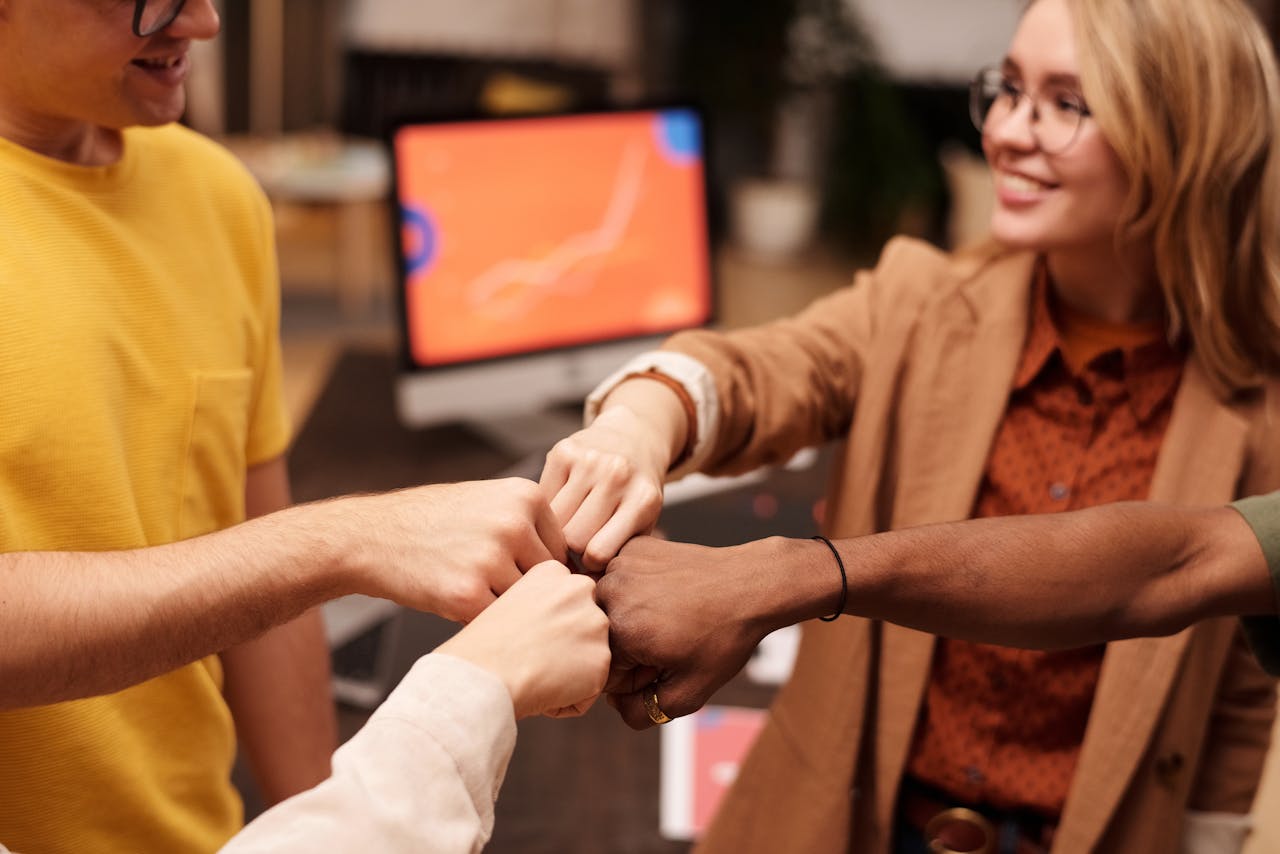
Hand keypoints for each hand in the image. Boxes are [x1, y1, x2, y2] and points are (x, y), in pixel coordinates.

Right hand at [336, 478, 567, 622]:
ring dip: (511, 613)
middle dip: (531, 596)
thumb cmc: (433, 522)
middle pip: (550, 579)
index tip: (519, 582)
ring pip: (527, 603)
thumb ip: (529, 525)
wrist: (371, 537)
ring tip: (486, 608)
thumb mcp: (487, 502)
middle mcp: (514, 524)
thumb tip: (573, 567)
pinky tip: (465, 613)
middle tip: (511, 606)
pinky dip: (486, 624)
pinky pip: (499, 621)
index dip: (542, 572)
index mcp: (525, 497)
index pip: (562, 549)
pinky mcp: (467, 594)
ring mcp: (491, 559)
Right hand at [437, 561, 610, 717]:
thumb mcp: (509, 604)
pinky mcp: (602, 659)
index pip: (568, 605)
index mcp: (555, 572)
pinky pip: (590, 689)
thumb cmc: (483, 647)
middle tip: (529, 658)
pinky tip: (542, 691)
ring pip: (589, 658)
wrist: (483, 673)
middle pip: (583, 629)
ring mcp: (595, 623)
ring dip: (567, 675)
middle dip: (563, 650)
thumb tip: (558, 631)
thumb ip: (542, 606)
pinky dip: (569, 700)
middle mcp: (581, 589)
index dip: (546, 630)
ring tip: (533, 674)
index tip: (524, 638)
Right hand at [540, 404, 669, 572]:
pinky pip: (542, 497)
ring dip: (556, 531)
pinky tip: (559, 508)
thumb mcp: (643, 522)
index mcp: (642, 500)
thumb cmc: (635, 493)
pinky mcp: (563, 451)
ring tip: (565, 531)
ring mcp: (589, 460)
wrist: (634, 437)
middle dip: (572, 550)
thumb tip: (586, 593)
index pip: (598, 553)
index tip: (590, 563)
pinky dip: (546, 509)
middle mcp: (617, 476)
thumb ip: (621, 554)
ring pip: (554, 520)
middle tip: (574, 549)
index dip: (590, 566)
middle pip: (573, 538)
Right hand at [597, 537, 787, 728]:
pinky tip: (668, 592)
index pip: (605, 674)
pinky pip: (620, 580)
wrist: (750, 585)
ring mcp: (618, 565)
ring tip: (670, 615)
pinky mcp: (630, 548)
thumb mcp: (690, 692)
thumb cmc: (724, 638)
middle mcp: (609, 595)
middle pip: (603, 640)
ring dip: (631, 617)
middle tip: (671, 639)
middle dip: (630, 648)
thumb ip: (642, 713)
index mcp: (618, 633)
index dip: (638, 677)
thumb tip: (615, 704)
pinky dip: (638, 590)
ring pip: (609, 609)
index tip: (666, 663)